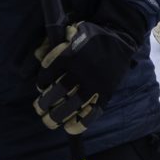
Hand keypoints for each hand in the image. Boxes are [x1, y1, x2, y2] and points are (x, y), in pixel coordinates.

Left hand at [33, 18, 138, 134]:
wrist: (122, 38)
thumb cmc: (93, 36)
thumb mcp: (73, 31)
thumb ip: (55, 42)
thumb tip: (37, 54)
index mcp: (69, 55)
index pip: (48, 74)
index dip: (41, 82)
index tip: (41, 87)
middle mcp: (80, 71)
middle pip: (57, 92)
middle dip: (44, 103)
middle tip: (39, 109)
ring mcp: (93, 84)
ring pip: (71, 105)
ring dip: (57, 116)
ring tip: (48, 121)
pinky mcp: (104, 93)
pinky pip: (92, 112)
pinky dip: (80, 123)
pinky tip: (69, 128)